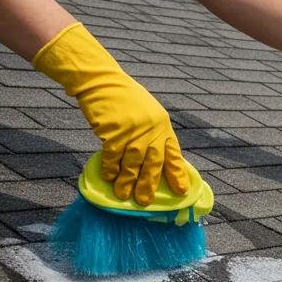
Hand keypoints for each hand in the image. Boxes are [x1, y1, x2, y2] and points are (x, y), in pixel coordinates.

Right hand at [32, 22, 188, 203]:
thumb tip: (154, 164)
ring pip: (133, 163)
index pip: (173, 154)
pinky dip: (111, 168)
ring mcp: (133, 130)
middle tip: (144, 201)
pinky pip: (113, 156)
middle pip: (153, 163)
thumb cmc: (123, 99)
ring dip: (127, 181)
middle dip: (149, 184)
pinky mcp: (114, 131)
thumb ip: (153, 135)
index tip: (181, 191)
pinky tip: (109, 178)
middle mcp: (152, 129)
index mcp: (163, 125)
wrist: (101, 80)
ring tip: (124, 195)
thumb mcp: (147, 114)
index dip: (177, 174)